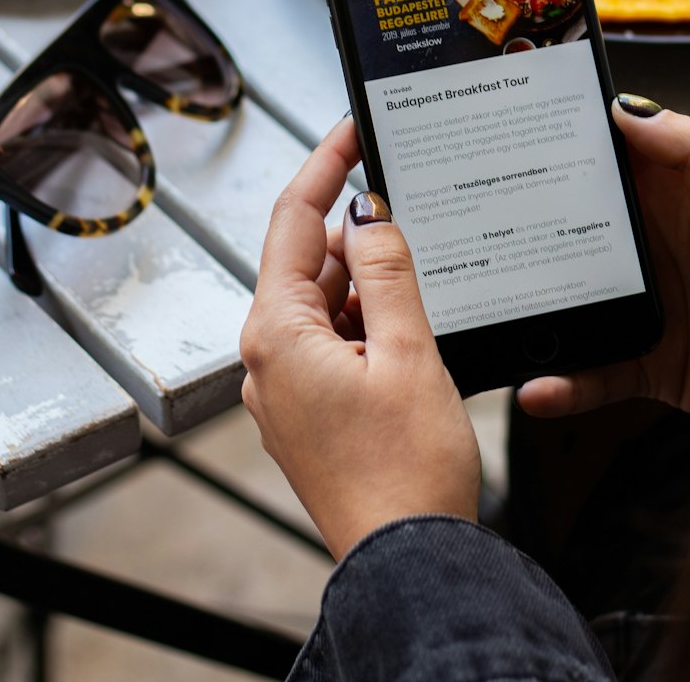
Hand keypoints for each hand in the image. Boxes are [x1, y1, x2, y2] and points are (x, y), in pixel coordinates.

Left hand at [240, 119, 480, 559]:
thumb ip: (387, 269)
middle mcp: (268, 358)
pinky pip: (335, 337)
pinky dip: (369, 317)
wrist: (409, 560)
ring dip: (368, 278)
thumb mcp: (407, 350)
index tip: (351, 128)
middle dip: (357, 229)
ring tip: (421, 273)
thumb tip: (369, 212)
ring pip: (326, 299)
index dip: (325, 166)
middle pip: (309, 260)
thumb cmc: (405, 472)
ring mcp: (287, 386)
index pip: (293, 221)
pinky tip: (410, 319)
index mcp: (277, 334)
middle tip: (409, 198)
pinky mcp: (311, 407)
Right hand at [518, 102, 689, 439]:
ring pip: (577, 296)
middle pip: (582, 224)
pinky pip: (596, 370)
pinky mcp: (656, 365)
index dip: (573, 142)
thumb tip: (630, 110)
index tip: (519, 128)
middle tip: (476, 211)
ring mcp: (655, 306)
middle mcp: (664, 247)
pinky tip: (536, 384)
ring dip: (537, 299)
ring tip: (489, 298)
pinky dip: (564, 380)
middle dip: (532, 218)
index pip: (620, 157)